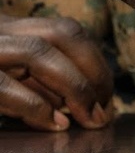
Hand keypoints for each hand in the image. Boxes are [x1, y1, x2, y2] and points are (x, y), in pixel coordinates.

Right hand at [0, 14, 113, 130]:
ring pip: (37, 51)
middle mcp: (0, 30)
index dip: (95, 62)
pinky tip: (55, 124)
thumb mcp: (12, 76)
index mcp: (11, 27)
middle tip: (104, 110)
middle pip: (62, 34)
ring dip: (73, 86)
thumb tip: (92, 103)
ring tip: (89, 118)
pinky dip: (36, 106)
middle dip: (93, 72)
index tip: (107, 95)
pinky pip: (4, 85)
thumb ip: (44, 80)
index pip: (67, 31)